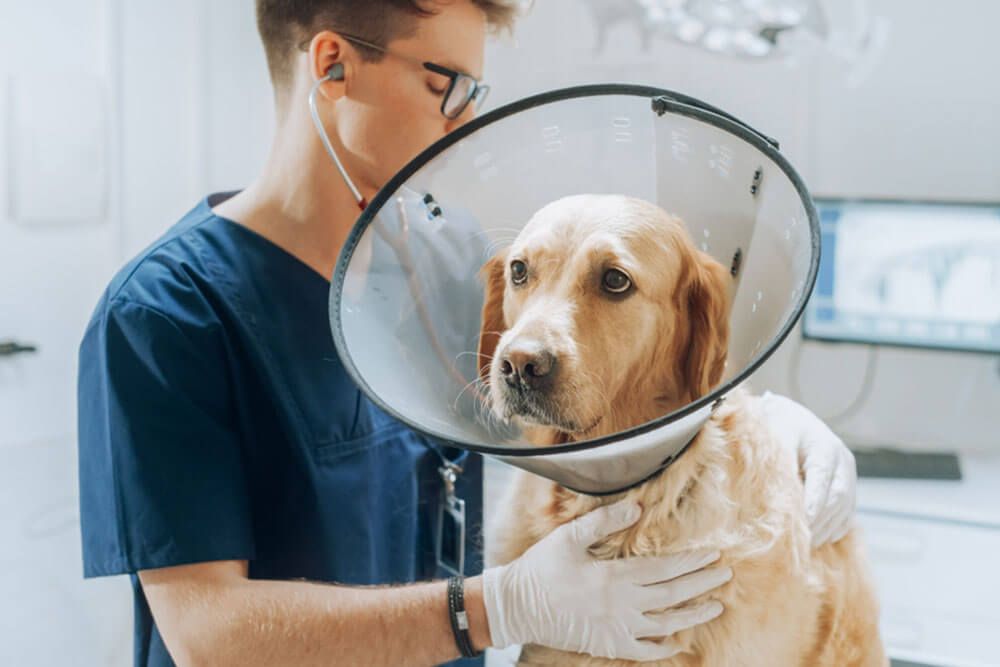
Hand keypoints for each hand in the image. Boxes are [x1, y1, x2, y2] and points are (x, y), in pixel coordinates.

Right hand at [481, 499, 731, 660]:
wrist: (518, 606)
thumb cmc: (542, 568)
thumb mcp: (569, 537)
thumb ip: (605, 521)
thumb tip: (637, 507)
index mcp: (614, 576)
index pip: (665, 568)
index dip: (692, 561)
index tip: (713, 554)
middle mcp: (622, 605)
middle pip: (674, 594)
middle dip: (703, 584)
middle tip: (726, 574)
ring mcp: (617, 628)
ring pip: (667, 624)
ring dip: (694, 614)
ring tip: (716, 606)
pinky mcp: (609, 645)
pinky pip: (645, 651)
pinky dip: (666, 647)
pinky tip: (680, 640)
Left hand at [758, 392, 857, 546]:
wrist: (791, 418)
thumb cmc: (777, 429)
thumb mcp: (775, 440)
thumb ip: (780, 466)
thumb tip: (780, 500)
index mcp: (825, 447)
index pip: (823, 481)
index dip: (814, 506)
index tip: (802, 526)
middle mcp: (843, 461)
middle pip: (837, 498)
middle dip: (820, 523)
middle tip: (800, 543)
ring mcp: (848, 474)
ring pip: (845, 509)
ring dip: (827, 530)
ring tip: (806, 546)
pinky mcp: (848, 485)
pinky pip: (847, 513)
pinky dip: (834, 529)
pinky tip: (818, 539)